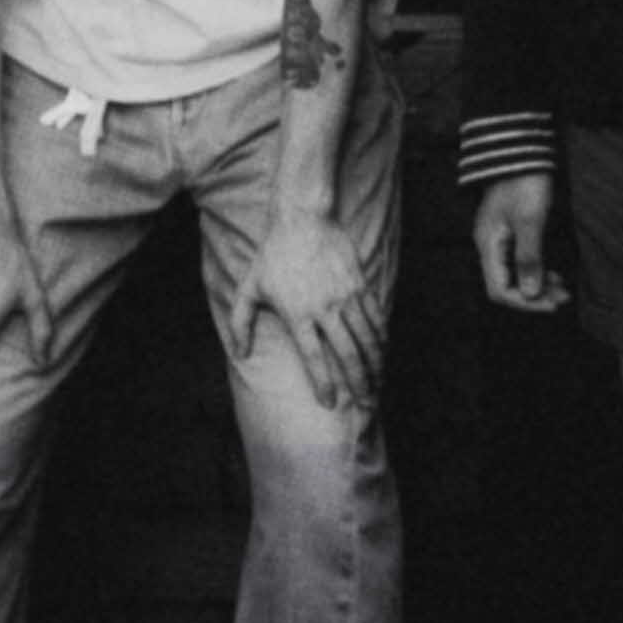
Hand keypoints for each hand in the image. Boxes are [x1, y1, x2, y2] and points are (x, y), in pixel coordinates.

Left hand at [229, 212, 385, 408]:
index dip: (324, 383)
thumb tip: (240, 354)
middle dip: (359, 382)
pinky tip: (383, 351)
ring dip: (375, 364)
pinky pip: (375, 317)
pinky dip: (381, 337)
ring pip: (367, 337)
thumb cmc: (272, 255)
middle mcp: (325, 309)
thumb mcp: (248, 288)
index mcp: (297, 314)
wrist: (303, 219)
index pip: (314, 357)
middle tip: (366, 403)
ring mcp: (346, 296)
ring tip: (378, 383)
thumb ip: (239, 323)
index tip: (331, 403)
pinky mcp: (360, 284)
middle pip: (348, 353)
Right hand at [472, 171, 570, 313]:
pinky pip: (520, 261)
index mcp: (489, 246)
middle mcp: (490, 246)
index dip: (525, 302)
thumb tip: (531, 294)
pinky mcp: (510, 232)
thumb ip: (529, 258)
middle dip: (535, 295)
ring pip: (515, 274)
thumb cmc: (526, 182)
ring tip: (563, 289)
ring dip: (538, 284)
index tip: (551, 303)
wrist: (523, 151)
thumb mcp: (531, 220)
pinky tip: (554, 274)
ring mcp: (499, 239)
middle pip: (507, 285)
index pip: (500, 290)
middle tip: (563, 298)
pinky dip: (537, 270)